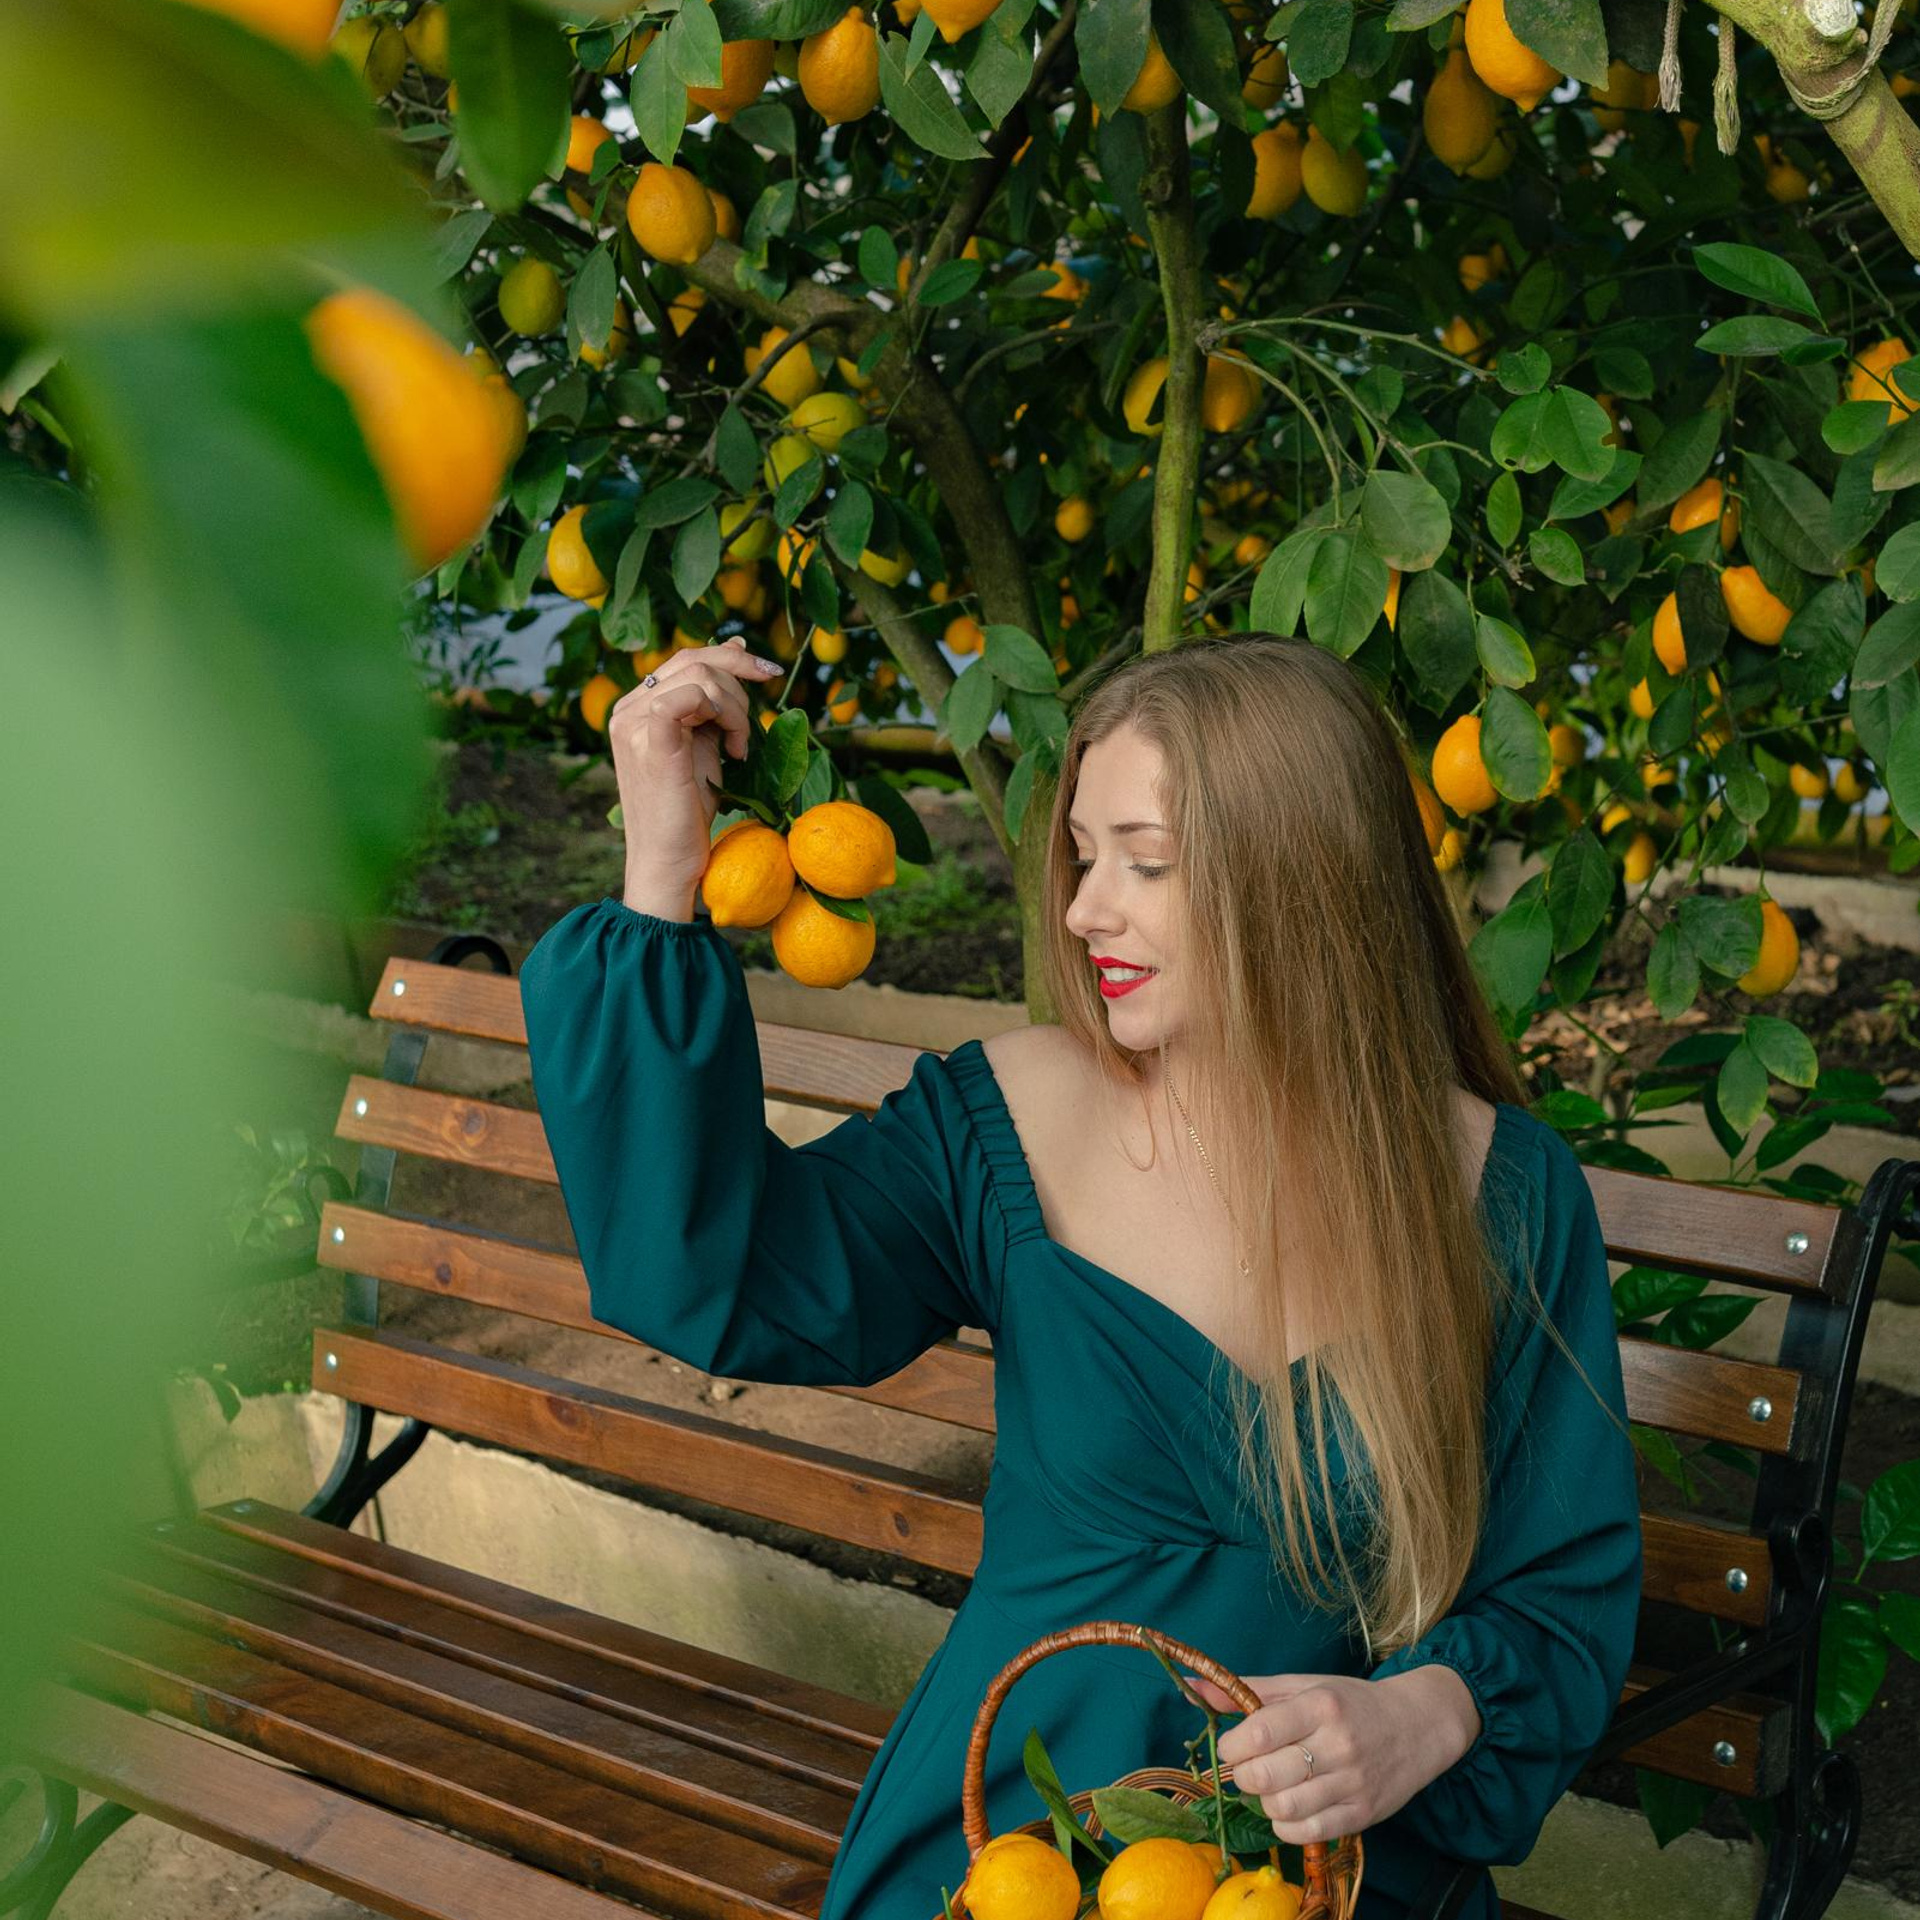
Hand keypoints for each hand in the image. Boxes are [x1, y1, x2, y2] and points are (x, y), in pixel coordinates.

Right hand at [607, 637, 782, 901]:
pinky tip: (731, 749)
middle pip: (692, 659)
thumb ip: (715, 701)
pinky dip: (725, 714)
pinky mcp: (649, 736)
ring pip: (700, 675)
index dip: (728, 658)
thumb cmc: (687, 813)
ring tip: (738, 747)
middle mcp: (627, 708)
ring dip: (736, 708)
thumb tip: (736, 647)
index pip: (684, 660)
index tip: (765, 671)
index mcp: (636, 708)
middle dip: (739, 679)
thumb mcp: (706, 744)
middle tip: (753, 720)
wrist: (669, 861)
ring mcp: (633, 720)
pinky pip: (692, 694)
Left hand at [1180, 1667, 1475, 1847]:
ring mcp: (1352, 1783)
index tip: (1230, 1746)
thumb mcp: (1303, 1685)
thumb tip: (1192, 1686)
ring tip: (1269, 1786)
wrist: (1417, 1726)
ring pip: (1283, 1809)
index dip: (1232, 1744)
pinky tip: (1288, 1807)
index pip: (1260, 1730)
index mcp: (1321, 1705)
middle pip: (1266, 1775)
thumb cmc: (1351, 1702)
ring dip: (1263, 1802)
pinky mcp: (1362, 1814)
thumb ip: (1248, 1690)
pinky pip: (1308, 1832)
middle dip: (1242, 1776)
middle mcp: (1338, 1744)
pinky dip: (1285, 1826)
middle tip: (1246, 1768)